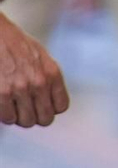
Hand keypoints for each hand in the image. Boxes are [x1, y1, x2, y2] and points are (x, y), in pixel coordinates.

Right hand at [0, 11, 68, 126]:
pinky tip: (5, 105)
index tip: (43, 105)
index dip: (51, 108)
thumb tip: (51, 101)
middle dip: (36, 116)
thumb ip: (48, 78)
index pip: (61, 106)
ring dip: (20, 117)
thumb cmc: (18, 45)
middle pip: (45, 118)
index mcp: (52, 73)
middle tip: (28, 110)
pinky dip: (6, 115)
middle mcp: (39, 82)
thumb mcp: (42, 57)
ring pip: (26, 121)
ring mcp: (20, 89)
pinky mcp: (2, 94)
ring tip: (15, 106)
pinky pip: (8, 118)